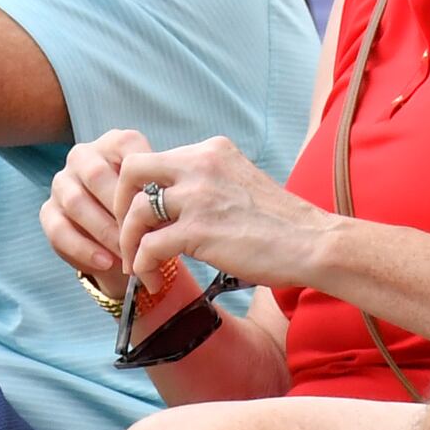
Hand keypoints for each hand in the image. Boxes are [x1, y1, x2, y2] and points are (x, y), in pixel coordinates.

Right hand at [42, 131, 155, 298]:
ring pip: (76, 202)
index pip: (128, 153)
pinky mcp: (48, 211)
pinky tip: (107, 262)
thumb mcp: (158, 198)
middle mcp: (84, 155)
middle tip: (143, 239)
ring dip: (104, 232)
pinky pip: (59, 229)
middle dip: (121, 212)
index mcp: (115, 143)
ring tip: (128, 256)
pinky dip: (84, 249)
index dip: (143, 184)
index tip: (162, 212)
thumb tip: (174, 206)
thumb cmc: (147, 212)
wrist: (122, 242)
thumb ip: (162, 193)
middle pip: (97, 176)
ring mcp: (62, 182)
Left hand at [110, 135, 333, 294]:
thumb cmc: (281, 224)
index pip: (155, 159)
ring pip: (134, 212)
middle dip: (117, 203)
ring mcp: (198, 196)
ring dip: (127, 242)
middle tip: (124, 231)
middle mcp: (200, 164)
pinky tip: (150, 278)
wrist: (313, 243)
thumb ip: (208, 183)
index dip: (138, 189)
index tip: (139, 215)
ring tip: (135, 264)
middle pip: (131, 170)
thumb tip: (175, 201)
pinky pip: (149, 246)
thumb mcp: (240, 182)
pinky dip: (141, 265)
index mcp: (211, 151)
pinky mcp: (198, 230)